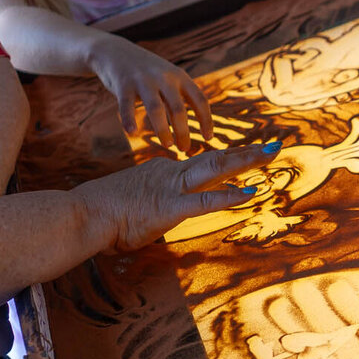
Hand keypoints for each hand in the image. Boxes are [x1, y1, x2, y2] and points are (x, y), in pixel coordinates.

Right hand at [72, 141, 280, 251]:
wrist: (83, 213)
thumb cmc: (104, 212)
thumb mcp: (138, 199)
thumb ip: (158, 198)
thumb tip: (168, 204)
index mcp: (166, 171)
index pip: (203, 164)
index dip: (229, 160)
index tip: (250, 156)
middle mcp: (173, 173)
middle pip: (217, 158)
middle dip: (248, 152)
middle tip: (275, 144)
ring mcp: (173, 188)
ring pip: (217, 169)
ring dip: (246, 161)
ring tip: (271, 153)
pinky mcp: (170, 208)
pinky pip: (204, 201)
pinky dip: (228, 197)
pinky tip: (249, 194)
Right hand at [88, 37, 213, 151]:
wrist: (115, 51)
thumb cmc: (146, 72)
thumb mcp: (168, 79)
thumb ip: (178, 98)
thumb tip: (188, 128)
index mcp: (180, 77)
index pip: (200, 100)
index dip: (206, 120)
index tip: (208, 138)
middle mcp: (165, 77)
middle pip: (178, 108)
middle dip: (183, 131)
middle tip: (184, 149)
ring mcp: (143, 80)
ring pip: (156, 109)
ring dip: (163, 129)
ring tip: (167, 145)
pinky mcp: (123, 84)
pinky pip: (126, 105)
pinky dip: (129, 119)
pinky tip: (131, 132)